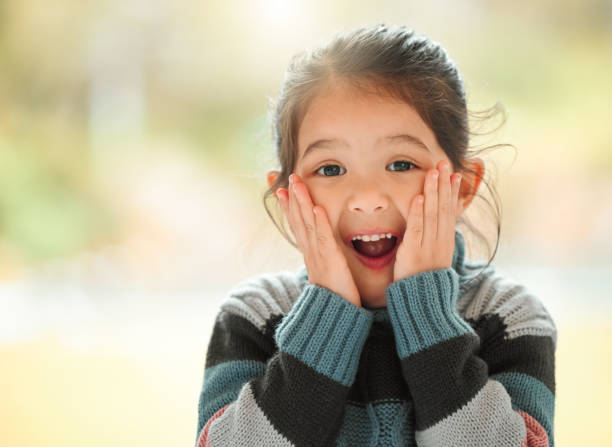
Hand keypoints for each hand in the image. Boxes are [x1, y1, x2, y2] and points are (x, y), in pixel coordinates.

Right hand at [275, 173, 360, 306]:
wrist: (333, 317)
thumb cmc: (333, 296)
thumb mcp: (325, 272)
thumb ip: (323, 257)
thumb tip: (321, 248)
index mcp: (309, 252)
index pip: (295, 223)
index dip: (286, 204)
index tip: (278, 187)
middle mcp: (309, 251)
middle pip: (296, 218)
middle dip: (287, 196)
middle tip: (276, 175)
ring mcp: (317, 255)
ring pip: (307, 223)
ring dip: (300, 202)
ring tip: (295, 182)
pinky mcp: (330, 261)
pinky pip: (324, 238)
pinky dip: (319, 222)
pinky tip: (316, 207)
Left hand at [393, 160, 462, 280]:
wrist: (423, 302)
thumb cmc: (425, 280)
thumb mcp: (436, 258)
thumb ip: (436, 240)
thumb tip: (438, 226)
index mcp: (446, 242)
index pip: (450, 211)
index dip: (452, 191)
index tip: (454, 174)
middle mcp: (441, 241)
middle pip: (443, 207)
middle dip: (444, 184)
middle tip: (444, 163)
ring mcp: (429, 245)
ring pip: (432, 213)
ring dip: (432, 191)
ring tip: (433, 172)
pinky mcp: (414, 251)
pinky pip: (417, 228)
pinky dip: (418, 212)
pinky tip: (419, 197)